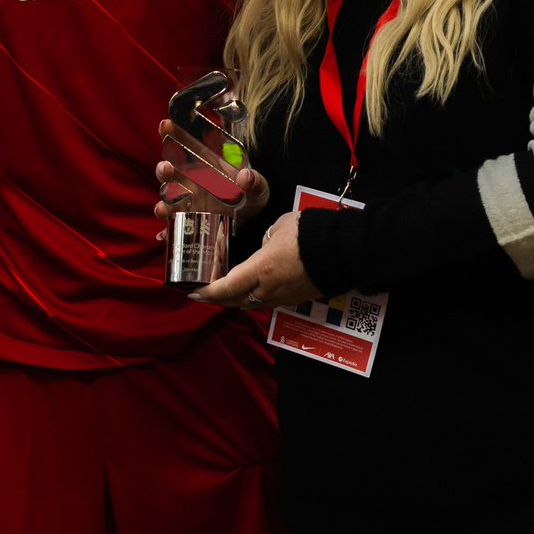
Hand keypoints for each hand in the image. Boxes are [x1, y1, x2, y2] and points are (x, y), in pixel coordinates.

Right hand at [153, 118, 268, 223]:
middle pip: (172, 172)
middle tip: (165, 168)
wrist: (256, 221)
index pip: (187, 146)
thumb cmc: (254, 196)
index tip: (165, 125)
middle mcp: (193, 181)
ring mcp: (190, 201)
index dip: (174, 134)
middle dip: (164, 169)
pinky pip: (175, 225)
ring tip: (161, 207)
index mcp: (208, 165)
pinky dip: (168, 230)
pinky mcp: (191, 221)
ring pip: (169, 199)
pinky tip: (164, 236)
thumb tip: (245, 177)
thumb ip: (254, 182)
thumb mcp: (259, 187)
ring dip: (163, 202)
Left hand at [189, 210, 320, 310]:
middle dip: (216, 299)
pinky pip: (266, 303)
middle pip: (234, 302)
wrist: (342, 251)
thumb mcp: (278, 228)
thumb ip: (264, 240)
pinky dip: (251, 299)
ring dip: (233, 300)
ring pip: (250, 305)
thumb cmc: (308, 234)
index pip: (226, 288)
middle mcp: (268, 289)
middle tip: (201, 294)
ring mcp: (282, 297)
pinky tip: (248, 290)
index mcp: (261, 270)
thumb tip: (263, 247)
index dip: (207, 293)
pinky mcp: (294, 299)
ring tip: (222, 292)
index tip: (191, 292)